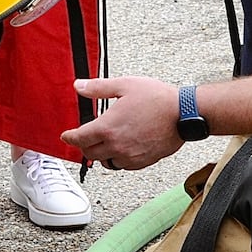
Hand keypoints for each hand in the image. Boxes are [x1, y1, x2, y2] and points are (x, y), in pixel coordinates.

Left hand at [61, 75, 183, 169]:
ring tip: (103, 143)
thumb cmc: (158, 98)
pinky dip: (117, 159)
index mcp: (107, 128)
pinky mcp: (142, 162)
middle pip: (89, 153)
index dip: (69, 137)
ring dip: (100, 154)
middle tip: (84, 138)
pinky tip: (121, 148)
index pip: (79, 138)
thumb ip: (98, 88)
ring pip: (106, 162)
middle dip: (83, 145)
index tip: (66, 136)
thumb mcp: (124, 85)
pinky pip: (122, 166)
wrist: (184, 114)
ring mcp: (130, 156)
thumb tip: (79, 86)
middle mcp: (116, 146)